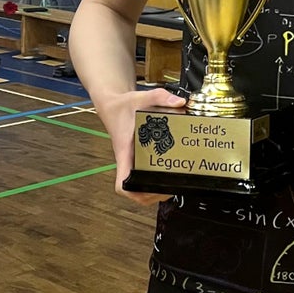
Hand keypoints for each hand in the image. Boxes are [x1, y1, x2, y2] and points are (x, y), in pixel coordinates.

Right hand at [99, 87, 186, 205]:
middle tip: (171, 188)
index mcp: (125, 152)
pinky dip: (157, 179)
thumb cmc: (124, 106)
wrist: (113, 105)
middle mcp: (129, 160)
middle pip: (134, 191)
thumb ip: (160, 97)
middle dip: (151, 195)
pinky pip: (146, 174)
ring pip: (140, 186)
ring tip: (173, 185)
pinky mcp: (139, 157)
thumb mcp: (141, 97)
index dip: (133, 192)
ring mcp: (134, 160)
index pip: (122, 182)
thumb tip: (180, 103)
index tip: (149, 190)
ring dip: (154, 191)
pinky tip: (171, 171)